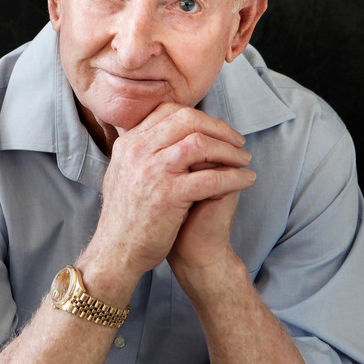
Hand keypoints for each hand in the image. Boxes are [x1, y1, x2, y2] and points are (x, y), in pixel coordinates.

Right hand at [88, 104, 254, 282]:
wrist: (116, 251)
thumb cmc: (124, 217)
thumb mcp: (121, 174)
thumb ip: (137, 153)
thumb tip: (156, 135)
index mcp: (128, 143)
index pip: (168, 111)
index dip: (198, 116)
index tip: (215, 129)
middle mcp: (138, 151)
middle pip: (187, 120)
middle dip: (219, 128)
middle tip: (236, 140)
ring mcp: (153, 171)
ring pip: (200, 143)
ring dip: (229, 150)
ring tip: (244, 159)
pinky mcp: (169, 194)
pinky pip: (211, 177)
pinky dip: (234, 176)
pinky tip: (246, 180)